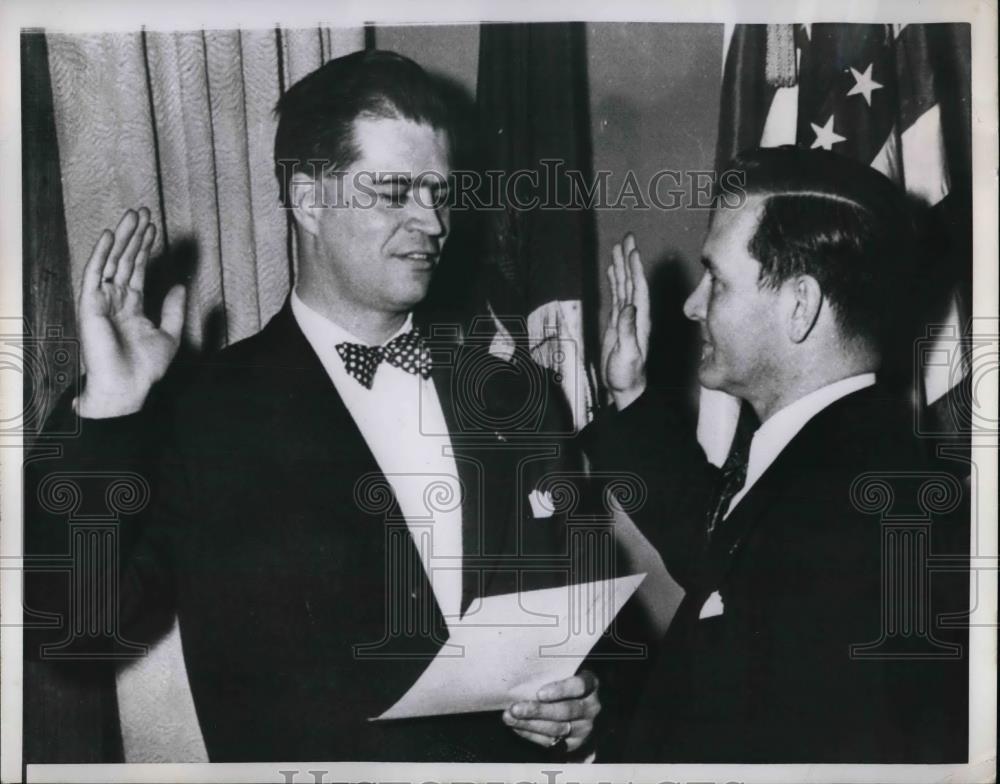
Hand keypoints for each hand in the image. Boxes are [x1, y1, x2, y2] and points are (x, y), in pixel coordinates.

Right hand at [74, 208, 186, 417]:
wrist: (128, 388)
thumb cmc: (145, 369)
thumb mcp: (170, 334)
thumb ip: (174, 309)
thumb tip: (181, 285)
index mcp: (130, 306)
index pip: (137, 270)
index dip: (145, 248)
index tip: (154, 228)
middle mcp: (114, 300)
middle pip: (124, 260)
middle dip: (134, 235)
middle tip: (143, 210)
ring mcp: (101, 301)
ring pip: (111, 261)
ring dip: (122, 237)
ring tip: (133, 214)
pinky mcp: (90, 305)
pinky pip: (94, 274)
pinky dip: (102, 253)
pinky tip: (112, 234)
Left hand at [502, 670, 600, 752]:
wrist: (589, 709)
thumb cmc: (571, 684)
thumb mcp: (571, 673)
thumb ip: (555, 672)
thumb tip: (527, 673)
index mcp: (592, 685)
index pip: (579, 686)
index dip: (560, 690)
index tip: (539, 693)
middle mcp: (591, 708)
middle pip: (565, 711)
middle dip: (537, 711)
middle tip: (515, 708)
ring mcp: (584, 728)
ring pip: (556, 728)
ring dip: (529, 724)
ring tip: (509, 717)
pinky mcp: (574, 744)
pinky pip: (551, 742)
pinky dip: (531, 734)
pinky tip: (517, 726)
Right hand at [601, 233, 650, 409]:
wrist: (624, 387)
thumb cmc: (627, 374)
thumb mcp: (627, 352)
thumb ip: (627, 330)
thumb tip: (628, 307)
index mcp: (640, 319)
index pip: (638, 288)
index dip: (635, 269)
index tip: (632, 250)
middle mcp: (636, 314)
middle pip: (632, 281)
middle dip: (629, 260)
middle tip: (626, 238)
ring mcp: (627, 317)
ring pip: (624, 285)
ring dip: (621, 266)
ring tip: (618, 247)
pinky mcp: (618, 322)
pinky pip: (617, 295)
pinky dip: (615, 281)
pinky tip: (612, 271)